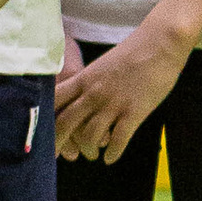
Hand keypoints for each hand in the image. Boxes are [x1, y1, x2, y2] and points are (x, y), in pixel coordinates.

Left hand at [54, 19, 189, 162]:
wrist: (161, 42)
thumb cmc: (132, 53)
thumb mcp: (101, 66)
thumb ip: (88, 83)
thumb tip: (78, 99)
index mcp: (84, 79)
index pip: (54, 101)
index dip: (44, 118)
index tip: (40, 131)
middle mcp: (94, 93)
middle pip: (65, 123)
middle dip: (57, 143)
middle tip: (57, 156)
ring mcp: (114, 103)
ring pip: (90, 136)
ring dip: (89, 150)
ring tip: (92, 155)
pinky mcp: (135, 111)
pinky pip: (119, 139)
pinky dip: (113, 153)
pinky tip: (111, 158)